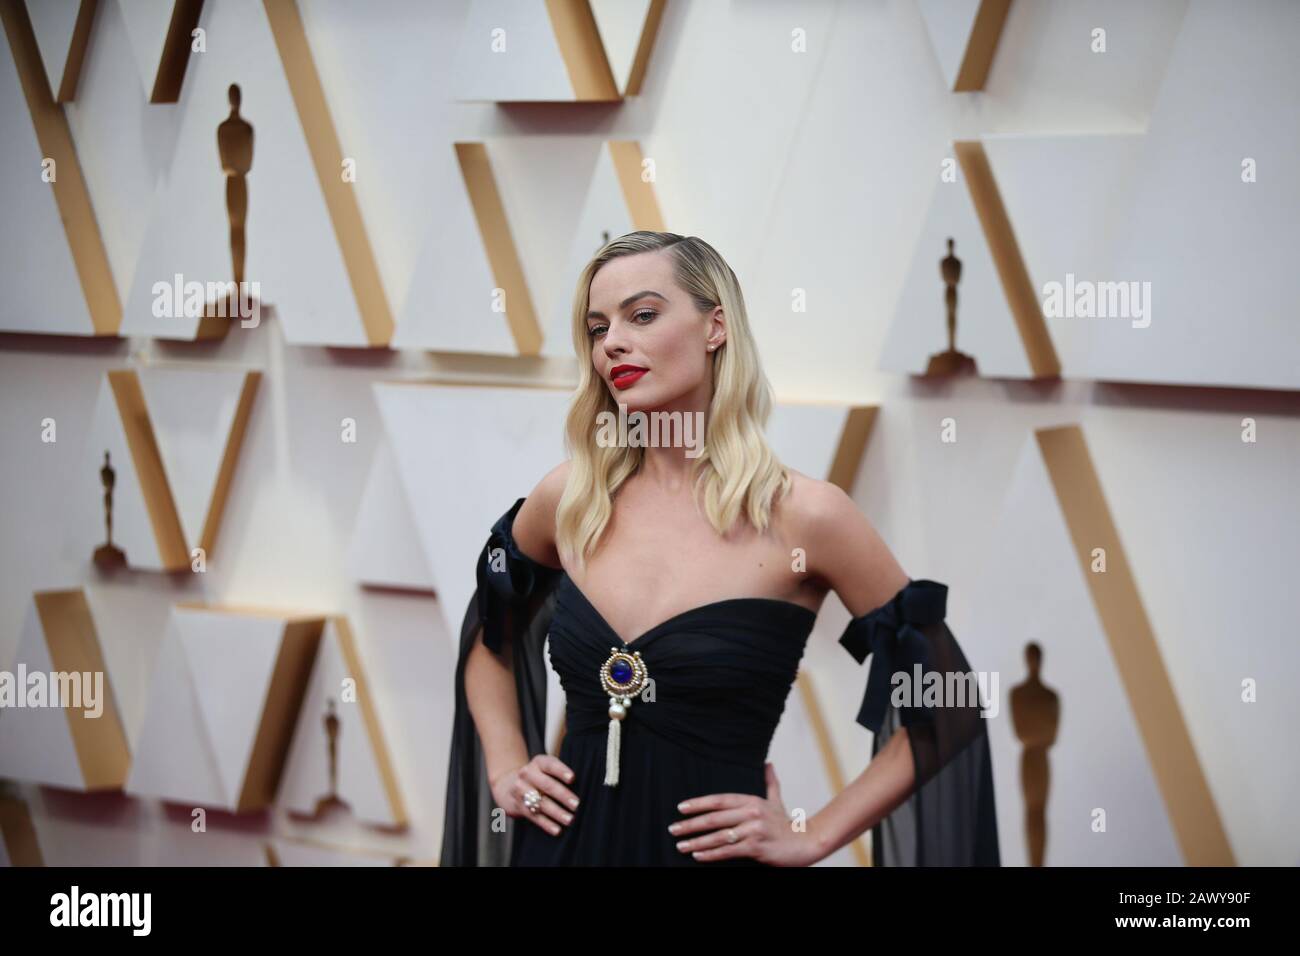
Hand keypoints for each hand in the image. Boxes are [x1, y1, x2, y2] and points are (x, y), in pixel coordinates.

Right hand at [491, 755, 579, 835]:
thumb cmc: (539, 776)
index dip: (561, 771)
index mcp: (538, 762)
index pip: (550, 764)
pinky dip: (546, 824)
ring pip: (540, 803)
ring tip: (570, 820)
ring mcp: (520, 790)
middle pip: (546, 785)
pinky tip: (557, 830)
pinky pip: (534, 816)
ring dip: (556, 813)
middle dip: (563, 795)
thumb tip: (585, 785)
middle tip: (577, 804)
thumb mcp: (546, 768)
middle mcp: (527, 774)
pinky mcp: (518, 806)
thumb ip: (561, 773)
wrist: (509, 785)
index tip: (572, 778)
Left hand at [669, 762, 824, 865]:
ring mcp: (754, 830)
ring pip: (719, 836)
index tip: (680, 807)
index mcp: (752, 801)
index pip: (719, 800)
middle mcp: (751, 813)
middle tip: (673, 828)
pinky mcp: (757, 847)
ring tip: (681, 845)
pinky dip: (711, 854)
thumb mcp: (777, 800)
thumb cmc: (786, 824)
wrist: (806, 843)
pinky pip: (729, 851)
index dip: (698, 803)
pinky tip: (698, 856)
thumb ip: (770, 782)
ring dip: (697, 842)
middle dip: (691, 824)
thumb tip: (768, 764)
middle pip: (715, 818)